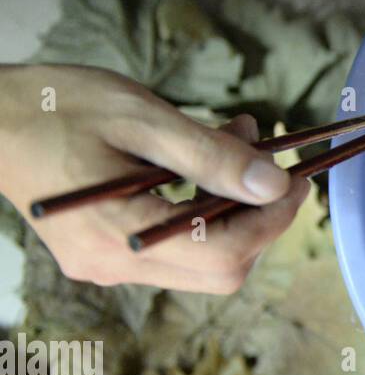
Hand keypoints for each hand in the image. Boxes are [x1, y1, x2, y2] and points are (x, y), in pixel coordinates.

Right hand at [0, 65, 308, 293]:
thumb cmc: (54, 106)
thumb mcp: (141, 119)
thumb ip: (210, 154)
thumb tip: (275, 183)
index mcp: (118, 239)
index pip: (226, 255)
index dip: (274, 221)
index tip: (299, 179)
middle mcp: (113, 267)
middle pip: (220, 268)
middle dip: (260, 217)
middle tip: (276, 162)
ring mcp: (106, 265)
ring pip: (202, 256)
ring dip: (234, 205)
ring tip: (240, 138)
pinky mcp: (104, 251)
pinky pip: (174, 242)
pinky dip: (204, 205)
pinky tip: (206, 157)